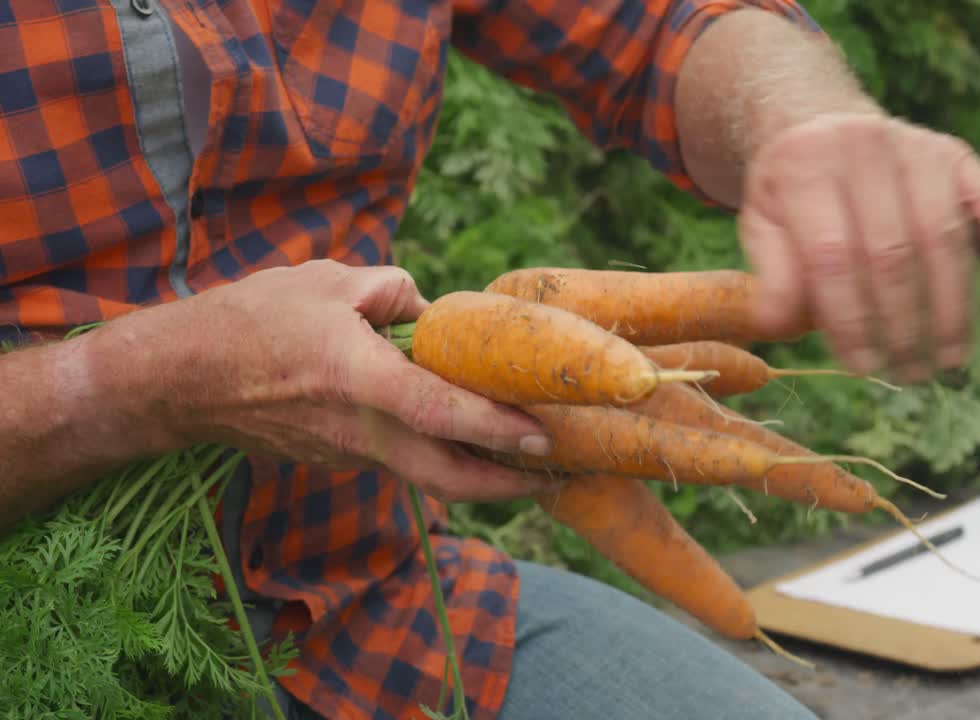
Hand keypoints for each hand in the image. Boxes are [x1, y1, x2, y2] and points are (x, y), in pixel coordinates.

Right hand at [92, 259, 558, 502]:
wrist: (179, 379)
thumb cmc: (252, 319)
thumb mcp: (330, 281)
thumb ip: (394, 293)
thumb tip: (434, 313)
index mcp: (357, 380)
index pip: (440, 413)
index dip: (496, 429)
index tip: (543, 438)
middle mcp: (358, 431)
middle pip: (445, 477)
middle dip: (506, 486)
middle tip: (554, 475)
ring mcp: (345, 453)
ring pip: (424, 474)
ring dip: (475, 471)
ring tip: (523, 454)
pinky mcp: (335, 459)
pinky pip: (397, 460)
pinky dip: (436, 454)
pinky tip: (459, 433)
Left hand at [737, 113, 979, 382]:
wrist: (822, 126)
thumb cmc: (793, 194)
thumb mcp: (762, 227)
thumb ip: (772, 275)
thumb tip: (778, 325)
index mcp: (804, 166)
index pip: (832, 256)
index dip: (849, 320)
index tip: (862, 366)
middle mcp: (864, 147)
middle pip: (891, 252)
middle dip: (902, 324)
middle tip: (909, 373)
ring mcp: (917, 147)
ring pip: (943, 237)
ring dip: (951, 308)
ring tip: (947, 359)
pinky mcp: (960, 155)